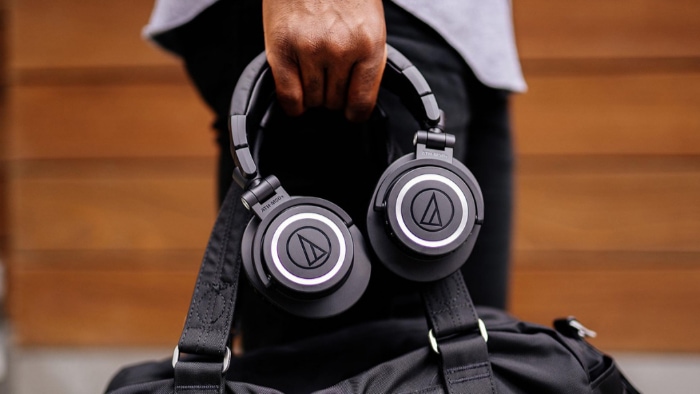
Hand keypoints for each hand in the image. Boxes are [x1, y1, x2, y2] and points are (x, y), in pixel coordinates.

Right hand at [262, 0, 386, 121]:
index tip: (350, 112)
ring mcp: (310, 49)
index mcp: (369, 44)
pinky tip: (296, 98)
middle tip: (328, 78)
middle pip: (335, 102)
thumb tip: (358, 100)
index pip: (362, 102)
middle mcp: (341, 49)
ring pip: (312, 101)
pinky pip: (288, 97)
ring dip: (312, 96)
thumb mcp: (370, 23)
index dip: (355, 112)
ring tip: (312, 75)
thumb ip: (368, 60)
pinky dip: (293, 105)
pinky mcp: (282, 48)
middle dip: (332, 96)